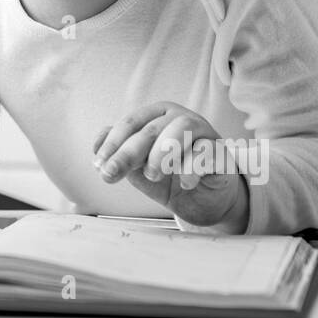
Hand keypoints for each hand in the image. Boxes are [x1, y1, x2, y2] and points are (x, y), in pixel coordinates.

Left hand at [92, 102, 248, 230]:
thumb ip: (119, 153)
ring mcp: (204, 132)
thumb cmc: (169, 178)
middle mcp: (180, 117)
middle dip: (127, 153)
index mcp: (158, 115)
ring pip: (181, 129)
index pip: (132, 122)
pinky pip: (206, 151)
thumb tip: (96, 146)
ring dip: (162, 154)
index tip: (99, 165)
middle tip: (111, 174)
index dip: (113, 143)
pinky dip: (192, 167)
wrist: (205, 202)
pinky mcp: (221, 152)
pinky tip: (185, 183)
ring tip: (153, 175)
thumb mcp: (139, 168)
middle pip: (151, 129)